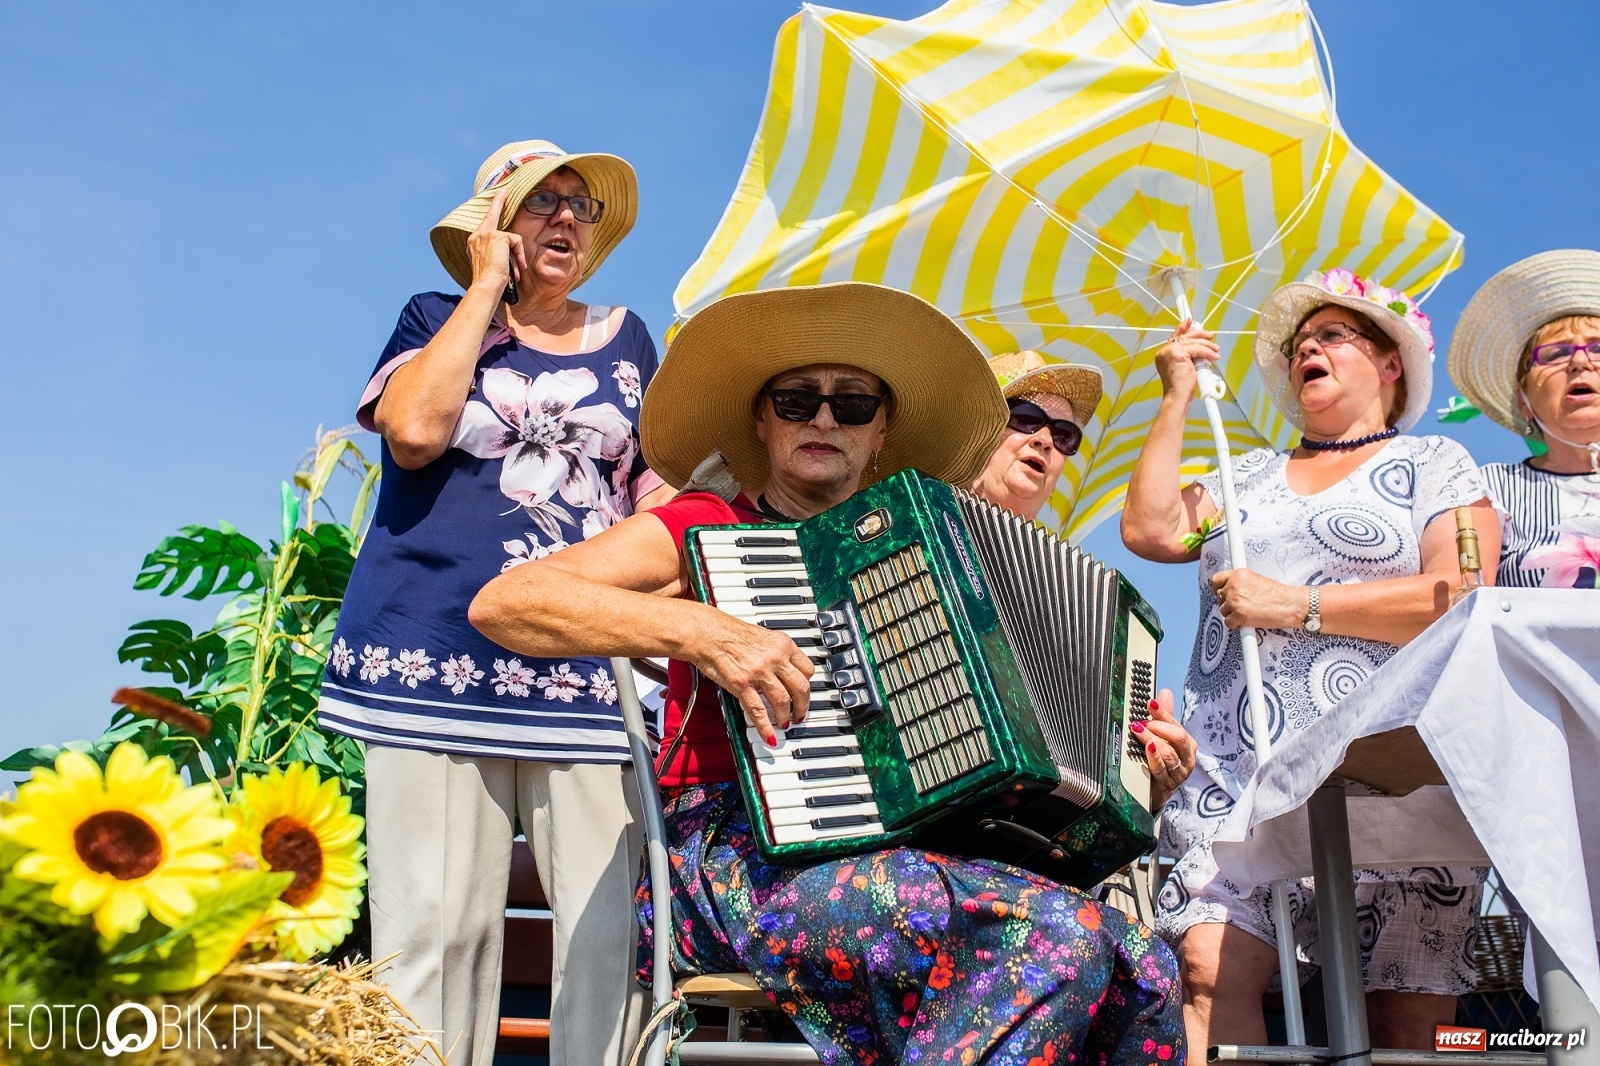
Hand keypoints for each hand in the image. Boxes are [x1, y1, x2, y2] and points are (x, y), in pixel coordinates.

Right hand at [465, 186, 527, 296]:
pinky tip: (516, 268)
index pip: (485, 221)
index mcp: (474, 242)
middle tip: (507, 188)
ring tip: (517, 269)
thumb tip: (509, 253)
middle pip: (492, 214)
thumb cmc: (489, 282)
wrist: (486, 286)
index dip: (493, 207)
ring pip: (510, 238)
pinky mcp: (497, 237)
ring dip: (517, 254)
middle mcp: (477, 235)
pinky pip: (516, 242)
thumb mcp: (491, 265)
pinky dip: (519, 256)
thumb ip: (496, 254)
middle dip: (500, 199)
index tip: (499, 194)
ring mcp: (485, 234)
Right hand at [691, 610, 814, 745]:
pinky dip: (765, 727)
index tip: (804, 692)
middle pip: (801, 687)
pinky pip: (758, 711)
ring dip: (785, 716)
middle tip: (799, 713)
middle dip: (802, 705)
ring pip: (783, 701)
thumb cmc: (727, 632)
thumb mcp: (762, 635)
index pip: (807, 669)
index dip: (807, 684)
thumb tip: (784, 669)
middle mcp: (775, 657)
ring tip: (784, 723)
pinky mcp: (742, 684)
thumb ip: (776, 652)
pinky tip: (769, 736)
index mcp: (782, 644)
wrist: (705, 632)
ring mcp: (759, 672)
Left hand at [1138, 687, 1197, 809]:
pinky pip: (1161, 769)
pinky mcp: (1167, 784)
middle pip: (1178, 739)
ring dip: (1152, 740)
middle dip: (1160, 728)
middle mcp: (1186, 759)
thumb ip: (1164, 716)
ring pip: (1169, 754)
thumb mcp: (1163, 738)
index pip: (1176, 725)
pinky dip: (1154, 758)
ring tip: (1139, 731)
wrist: (1155, 791)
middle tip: (1142, 722)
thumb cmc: (1162, 761)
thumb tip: (1164, 692)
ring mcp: (1178, 773)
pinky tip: (1146, 749)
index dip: (1162, 713)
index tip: (1150, 703)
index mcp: (1188, 745)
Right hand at [1154, 319, 1219, 399]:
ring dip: (1207, 346)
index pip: (1175, 337)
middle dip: (1200, 335)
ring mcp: (1169, 351)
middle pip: (1185, 337)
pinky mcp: (1177, 353)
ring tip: (1215, 351)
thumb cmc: (1181, 387)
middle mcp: (1164, 351)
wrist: (1178, 396)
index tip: (1189, 321)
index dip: (1183, 328)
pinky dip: (1207, 352)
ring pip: (1193, 342)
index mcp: (1163, 354)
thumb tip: (1199, 348)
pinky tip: (1214, 356)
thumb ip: (1188, 356)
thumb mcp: (1186, 367)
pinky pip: (1197, 348)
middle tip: (1210, 336)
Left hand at [1211, 569, 1309, 629]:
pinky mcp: (1238, 615)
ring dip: (1233, 614)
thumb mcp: (1256, 580)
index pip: (1217, 580)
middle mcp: (1234, 585)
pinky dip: (1236, 625)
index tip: (1221, 594)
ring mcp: (1235, 600)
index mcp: (1239, 574)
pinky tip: (1248, 622)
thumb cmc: (1278, 594)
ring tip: (1250, 614)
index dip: (1218, 588)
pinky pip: (1228, 623)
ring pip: (1223, 611)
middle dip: (1228, 603)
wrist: (1291, 604)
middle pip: (1220, 597)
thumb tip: (1228, 591)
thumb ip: (1241, 583)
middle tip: (1243, 607)